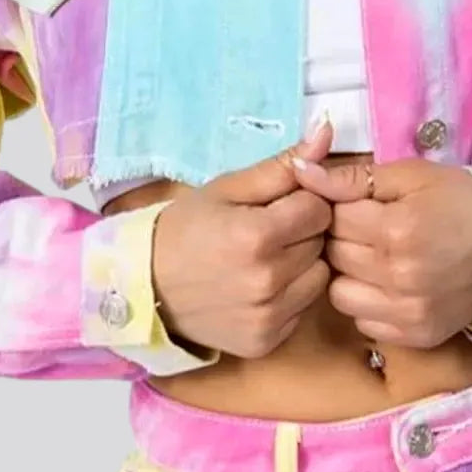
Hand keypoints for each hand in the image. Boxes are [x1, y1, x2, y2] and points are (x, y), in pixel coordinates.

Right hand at [150, 122, 333, 358]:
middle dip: (303, 231)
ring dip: (302, 265)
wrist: (144, 286)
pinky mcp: (267, 342)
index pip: (319, 207)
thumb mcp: (228, 188)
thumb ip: (282, 165)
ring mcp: (268, 317)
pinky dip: (290, 296)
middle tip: (267, 231)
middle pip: (322, 242)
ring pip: (319, 277)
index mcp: (257, 235)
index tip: (276, 206)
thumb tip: (327, 130)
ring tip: (265, 259)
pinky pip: (303, 309)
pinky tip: (259, 287)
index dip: (301, 201)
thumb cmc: (186, 228)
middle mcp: (268, 281)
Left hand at [292, 156, 471, 348]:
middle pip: (333, 254)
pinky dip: (367, 301)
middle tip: (367, 228)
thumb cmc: (460, 202)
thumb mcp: (411, 175)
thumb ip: (351, 176)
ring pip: (339, 293)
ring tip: (373, 257)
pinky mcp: (413, 336)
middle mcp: (399, 275)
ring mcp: (407, 311)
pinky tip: (386, 283)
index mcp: (398, 228)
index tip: (358, 204)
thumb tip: (299, 167)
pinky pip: (362, 321)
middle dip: (341, 237)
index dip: (340, 206)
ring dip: (348, 273)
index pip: (333, 217)